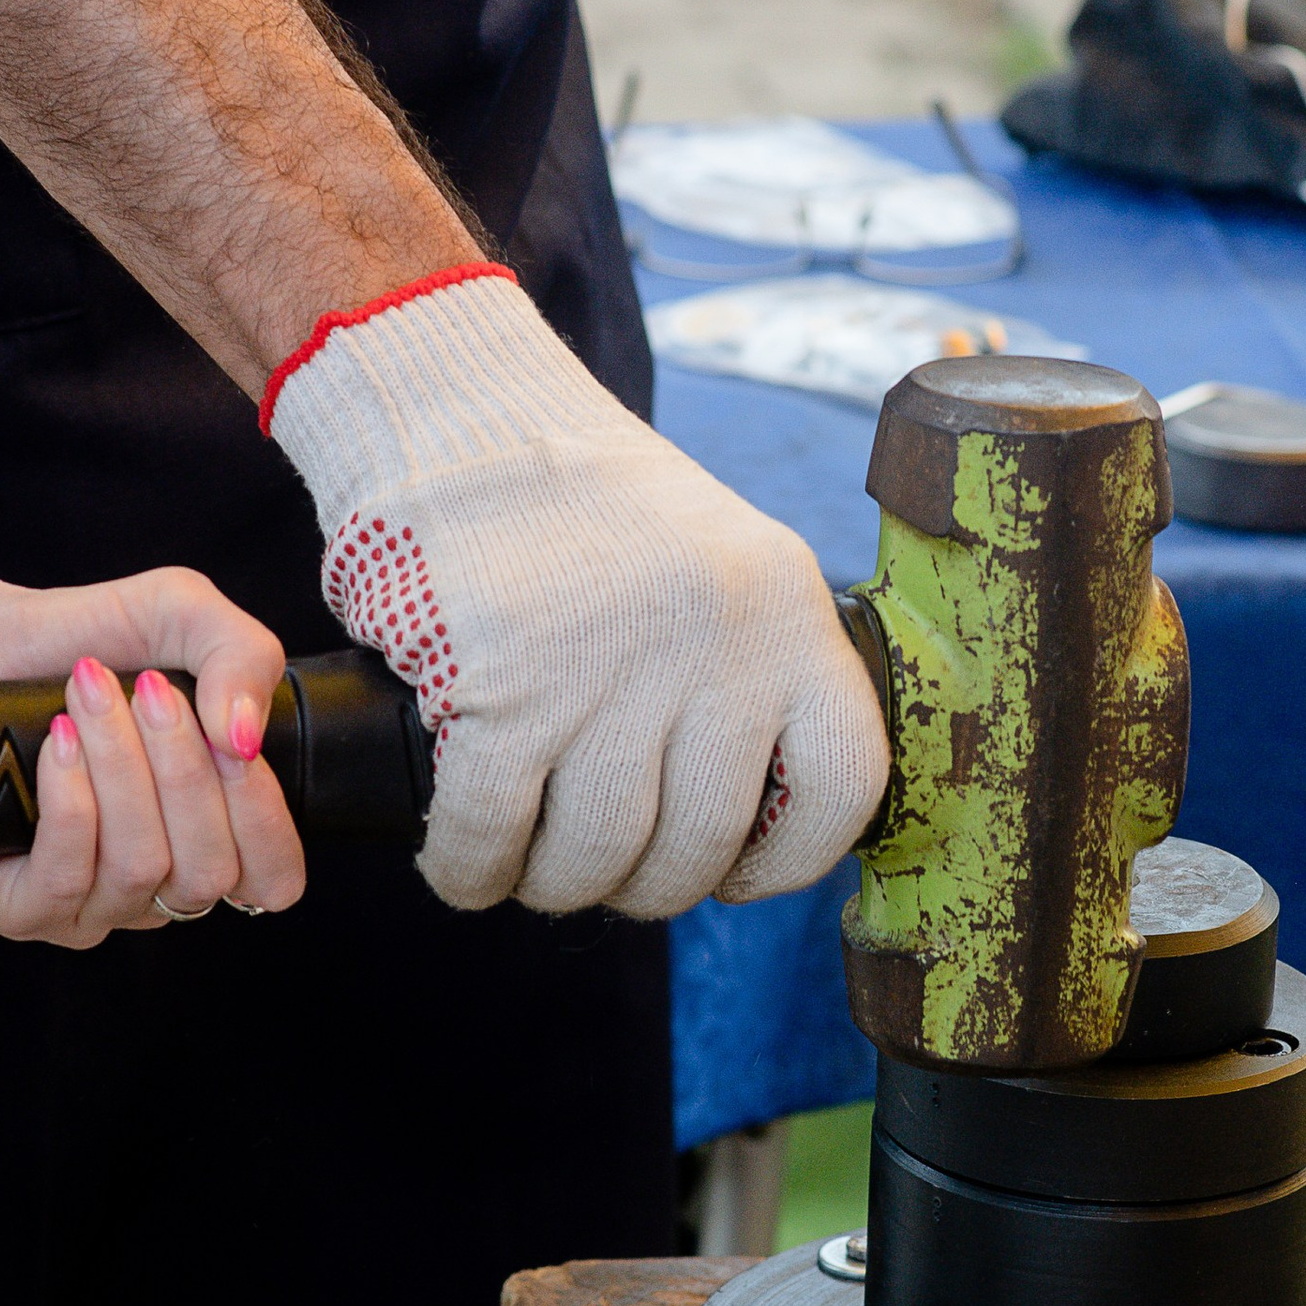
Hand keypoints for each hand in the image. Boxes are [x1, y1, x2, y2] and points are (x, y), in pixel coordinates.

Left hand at [0, 567, 306, 947]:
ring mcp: (91, 906)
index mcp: (210, 835)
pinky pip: (68, 880)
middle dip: (182, 769)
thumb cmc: (75, 638)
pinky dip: (70, 802)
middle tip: (143, 689)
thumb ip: (245, 656)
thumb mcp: (181, 614)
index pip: (275, 877)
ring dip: (120, 770)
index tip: (230, 738)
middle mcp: (159, 885)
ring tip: (86, 697)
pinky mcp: (19, 910)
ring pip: (142, 869)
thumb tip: (246, 738)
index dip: (263, 815)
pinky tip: (55, 745)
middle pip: (210, 870)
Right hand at [267, 271, 888, 915]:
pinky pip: (491, 832)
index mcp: (786, 608)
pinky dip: (470, 870)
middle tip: (598, 867)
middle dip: (643, 885)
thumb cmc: (584, 513)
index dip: (790, 861)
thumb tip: (737, 833)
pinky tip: (461, 862)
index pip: (844, 784)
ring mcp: (610, 663)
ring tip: (529, 863)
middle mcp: (716, 640)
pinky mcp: (503, 682)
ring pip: (598, 853)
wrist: (463, 420)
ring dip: (556, 884)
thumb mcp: (715, 568)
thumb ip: (745, 675)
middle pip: (702, 843)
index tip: (736, 874)